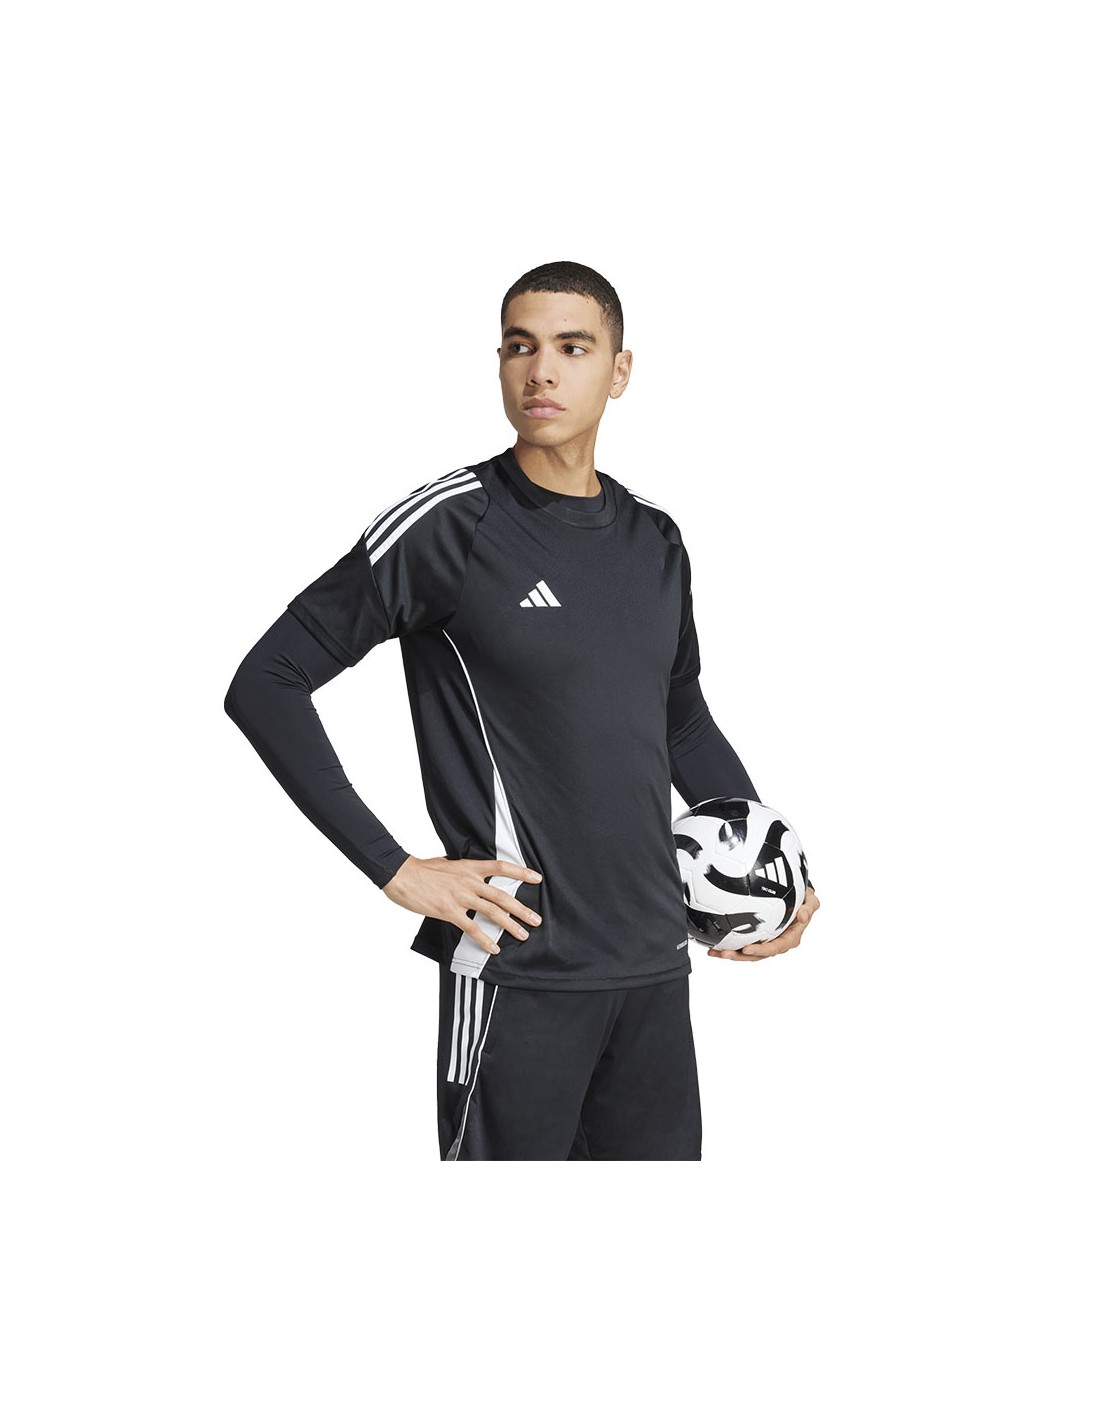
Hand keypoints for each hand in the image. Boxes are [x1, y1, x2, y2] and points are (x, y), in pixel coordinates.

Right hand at [382, 855, 542, 955]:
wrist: (402, 875)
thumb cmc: (422, 869)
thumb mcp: (447, 863)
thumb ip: (463, 870)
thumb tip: (470, 874)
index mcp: (469, 867)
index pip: (500, 867)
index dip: (521, 872)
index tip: (537, 878)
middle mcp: (469, 881)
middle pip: (502, 896)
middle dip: (522, 909)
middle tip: (536, 920)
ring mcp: (460, 897)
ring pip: (492, 912)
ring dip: (510, 925)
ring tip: (522, 935)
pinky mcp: (449, 911)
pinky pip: (471, 928)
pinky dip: (485, 939)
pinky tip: (494, 948)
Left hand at [707, 883, 819, 962]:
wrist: (797, 898)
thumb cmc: (804, 899)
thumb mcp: (812, 901)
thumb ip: (810, 907)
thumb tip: (803, 915)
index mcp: (789, 938)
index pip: (775, 948)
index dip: (761, 950)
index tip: (746, 949)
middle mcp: (775, 943)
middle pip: (756, 955)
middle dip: (739, 956)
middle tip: (723, 953)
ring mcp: (764, 941)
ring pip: (746, 952)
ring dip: (730, 953)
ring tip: (713, 952)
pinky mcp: (755, 937)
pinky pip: (741, 942)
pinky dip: (728, 943)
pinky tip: (712, 941)